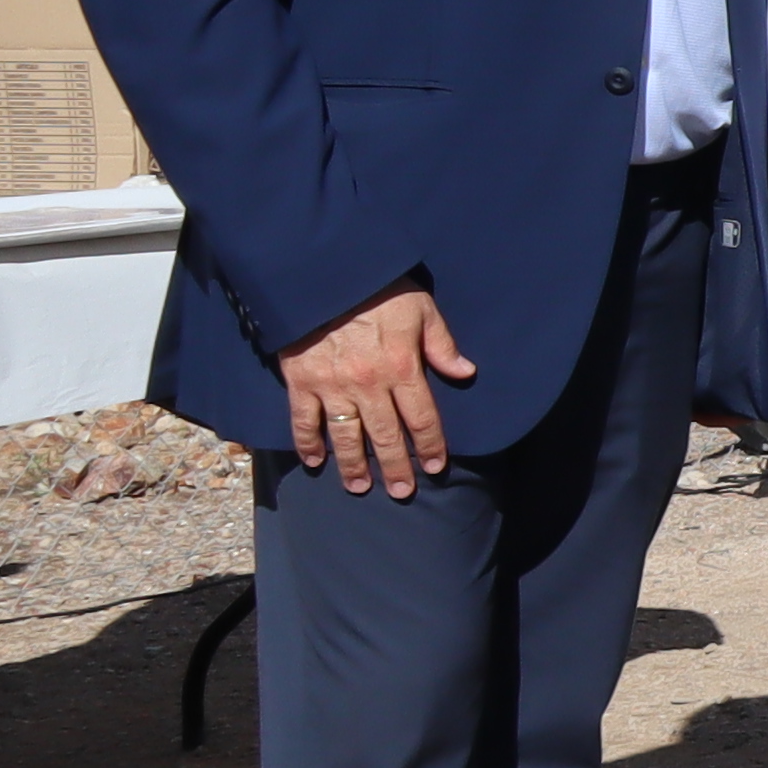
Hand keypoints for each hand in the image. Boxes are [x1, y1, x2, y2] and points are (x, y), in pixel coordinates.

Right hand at [279, 285, 473, 492]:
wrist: (324, 276)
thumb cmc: (379, 290)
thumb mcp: (421, 310)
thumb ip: (442, 345)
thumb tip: (467, 373)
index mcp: (401, 368)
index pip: (421, 417)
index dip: (430, 445)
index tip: (435, 466)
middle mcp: (368, 384)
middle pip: (385, 435)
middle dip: (395, 467)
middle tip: (402, 492)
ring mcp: (331, 386)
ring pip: (345, 435)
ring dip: (352, 465)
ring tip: (360, 487)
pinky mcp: (301, 382)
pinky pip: (303, 420)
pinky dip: (307, 443)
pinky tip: (315, 462)